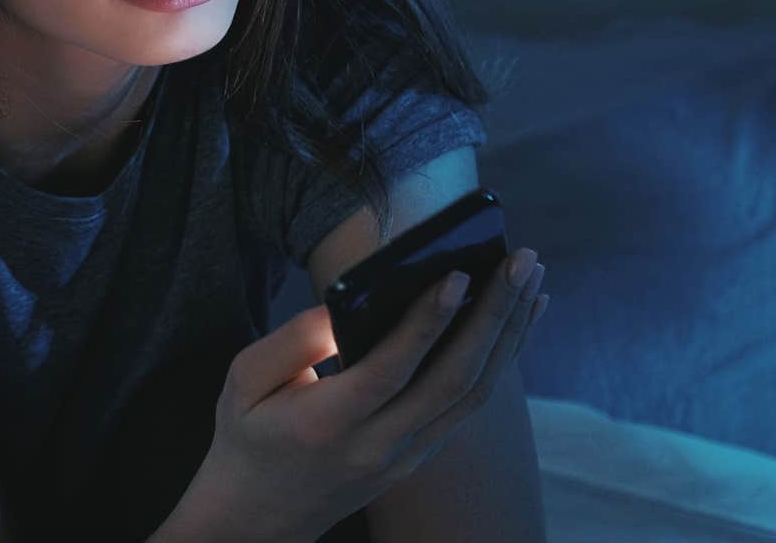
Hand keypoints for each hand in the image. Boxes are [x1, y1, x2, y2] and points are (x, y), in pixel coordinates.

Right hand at [177, 248, 547, 542]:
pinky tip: (514, 323)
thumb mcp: (243, 382)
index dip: (427, 323)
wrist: (260, 515)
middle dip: (494, 314)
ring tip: (531, 279)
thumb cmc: (247, 436)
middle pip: (452, 379)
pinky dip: (498, 361)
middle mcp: (376, 446)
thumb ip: (292, 341)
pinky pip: (468, 406)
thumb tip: (344, 308)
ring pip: (473, 394)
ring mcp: (405, 457)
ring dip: (509, 334)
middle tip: (521, 259)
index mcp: (324, 424)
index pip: (390, 371)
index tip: (458, 275)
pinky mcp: (419, 458)